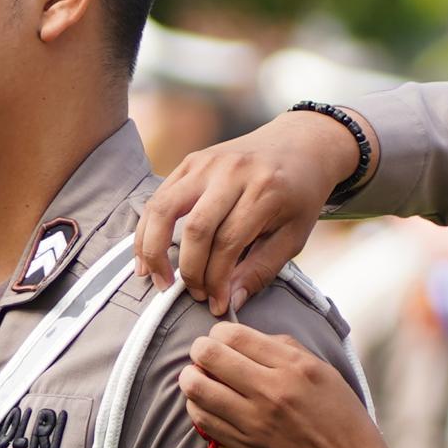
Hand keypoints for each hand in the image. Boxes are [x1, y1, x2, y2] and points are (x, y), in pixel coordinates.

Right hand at [135, 110, 360, 315]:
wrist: (300, 144)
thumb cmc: (300, 194)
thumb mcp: (294, 236)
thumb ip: (261, 270)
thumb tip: (231, 301)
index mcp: (265, 191)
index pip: (228, 244)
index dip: (216, 280)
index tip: (216, 303)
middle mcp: (232, 173)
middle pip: (194, 229)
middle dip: (188, 270)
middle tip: (191, 294)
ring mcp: (207, 163)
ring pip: (164, 208)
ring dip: (153, 248)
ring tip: (155, 278)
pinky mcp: (191, 161)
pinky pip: (159, 196)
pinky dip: (147, 227)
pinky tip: (147, 253)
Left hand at [177, 322, 396, 447]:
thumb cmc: (345, 426)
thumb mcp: (328, 376)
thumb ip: (290, 351)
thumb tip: (254, 339)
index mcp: (295, 367)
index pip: (234, 334)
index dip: (217, 333)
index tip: (219, 340)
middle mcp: (272, 390)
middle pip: (209, 355)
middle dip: (199, 352)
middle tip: (203, 357)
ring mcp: (255, 421)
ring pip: (198, 388)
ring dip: (190, 379)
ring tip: (196, 379)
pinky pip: (203, 420)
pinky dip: (196, 407)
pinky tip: (204, 405)